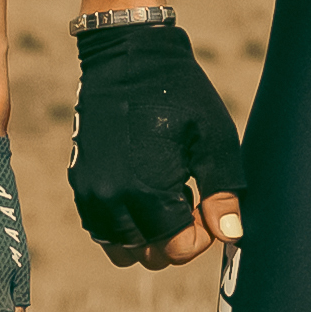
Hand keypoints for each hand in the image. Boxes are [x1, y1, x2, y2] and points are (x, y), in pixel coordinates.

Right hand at [65, 11, 249, 269]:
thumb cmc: (180, 94)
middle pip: (148, 255)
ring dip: (146, 235)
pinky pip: (100, 226)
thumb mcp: (214, 139)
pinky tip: (142, 188)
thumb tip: (231, 236)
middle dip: (174, 239)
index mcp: (148, 190)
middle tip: (188, 200)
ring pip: (121, 247)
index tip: (205, 206)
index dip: (200, 236)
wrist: (127, 56)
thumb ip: (223, 191)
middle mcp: (113, 198)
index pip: (177, 249)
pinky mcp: (80, 182)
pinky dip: (123, 222)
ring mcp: (91, 192)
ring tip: (164, 196)